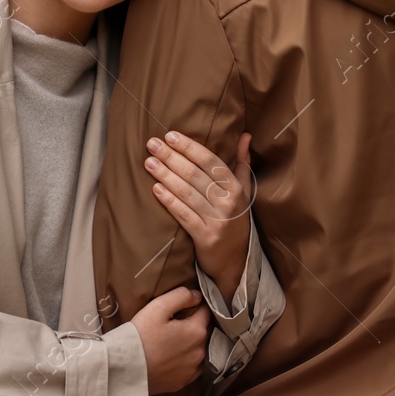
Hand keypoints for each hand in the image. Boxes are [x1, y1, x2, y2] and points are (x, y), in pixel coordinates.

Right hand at [130, 286, 210, 394]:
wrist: (125, 368)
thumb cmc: (141, 335)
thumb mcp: (158, 307)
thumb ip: (181, 296)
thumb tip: (197, 296)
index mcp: (196, 331)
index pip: (205, 312)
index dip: (196, 305)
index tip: (184, 305)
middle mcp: (200, 352)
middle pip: (202, 332)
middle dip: (193, 326)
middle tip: (174, 324)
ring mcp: (192, 370)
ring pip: (198, 351)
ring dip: (190, 345)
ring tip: (172, 342)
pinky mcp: (183, 383)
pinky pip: (190, 368)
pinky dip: (185, 361)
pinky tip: (172, 358)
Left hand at [146, 131, 254, 297]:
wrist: (236, 260)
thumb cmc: (235, 218)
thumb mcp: (244, 191)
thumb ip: (242, 162)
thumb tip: (245, 135)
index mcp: (236, 188)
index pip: (210, 161)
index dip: (189, 147)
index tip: (170, 135)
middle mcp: (228, 202)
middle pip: (195, 174)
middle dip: (171, 157)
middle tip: (151, 144)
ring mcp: (217, 220)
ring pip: (187, 193)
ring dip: (165, 175)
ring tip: (149, 162)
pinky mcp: (205, 237)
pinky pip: (183, 215)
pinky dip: (169, 201)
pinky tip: (155, 189)